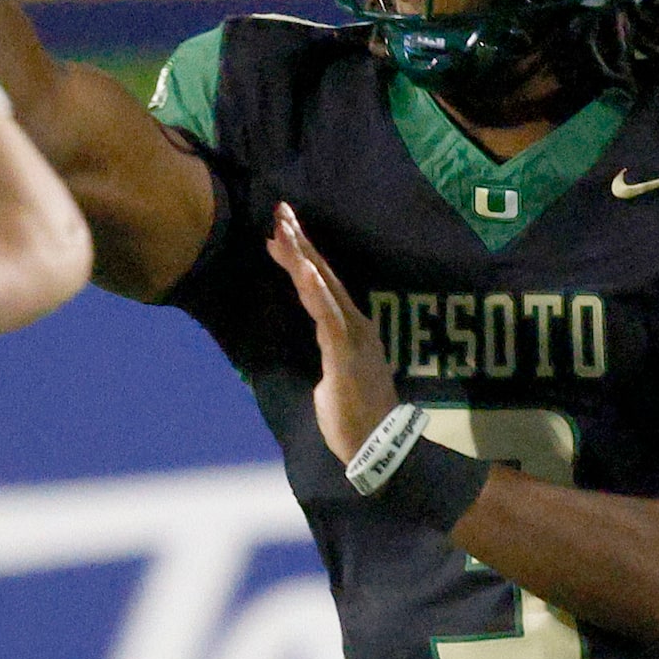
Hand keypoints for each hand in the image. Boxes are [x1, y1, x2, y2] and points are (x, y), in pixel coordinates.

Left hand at [266, 202, 402, 466]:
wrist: (378, 447)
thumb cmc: (356, 418)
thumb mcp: (335, 377)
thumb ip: (330, 352)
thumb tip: (322, 343)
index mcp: (352, 329)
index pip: (324, 284)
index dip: (304, 256)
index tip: (283, 232)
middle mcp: (356, 325)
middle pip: (324, 275)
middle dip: (301, 241)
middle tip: (280, 210)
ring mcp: (353, 336)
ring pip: (323, 287)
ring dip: (302, 256)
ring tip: (282, 229)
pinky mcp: (346, 352)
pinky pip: (327, 314)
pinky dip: (314, 288)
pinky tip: (301, 267)